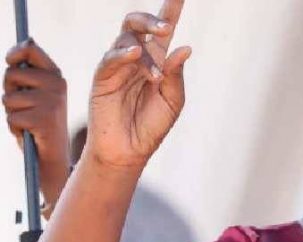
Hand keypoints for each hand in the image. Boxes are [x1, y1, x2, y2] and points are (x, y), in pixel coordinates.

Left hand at [3, 40, 70, 210]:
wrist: (56, 157)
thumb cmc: (40, 124)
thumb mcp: (36, 94)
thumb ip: (26, 73)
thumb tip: (20, 47)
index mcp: (56, 76)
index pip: (30, 49)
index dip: (13, 53)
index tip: (10, 62)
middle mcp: (57, 86)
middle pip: (11, 74)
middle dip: (9, 91)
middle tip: (26, 107)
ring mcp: (51, 102)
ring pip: (8, 98)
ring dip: (12, 113)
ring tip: (29, 122)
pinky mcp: (42, 119)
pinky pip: (11, 117)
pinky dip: (15, 128)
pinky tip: (31, 133)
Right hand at [87, 0, 190, 168]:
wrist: (130, 151)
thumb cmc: (152, 127)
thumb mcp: (172, 102)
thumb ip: (176, 75)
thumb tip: (185, 48)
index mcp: (156, 61)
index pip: (162, 31)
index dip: (170, 10)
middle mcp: (136, 58)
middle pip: (137, 24)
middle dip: (152, 20)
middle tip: (167, 27)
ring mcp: (118, 66)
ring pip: (126, 39)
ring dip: (144, 53)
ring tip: (156, 76)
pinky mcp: (102, 78)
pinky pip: (110, 58)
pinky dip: (123, 54)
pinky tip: (134, 54)